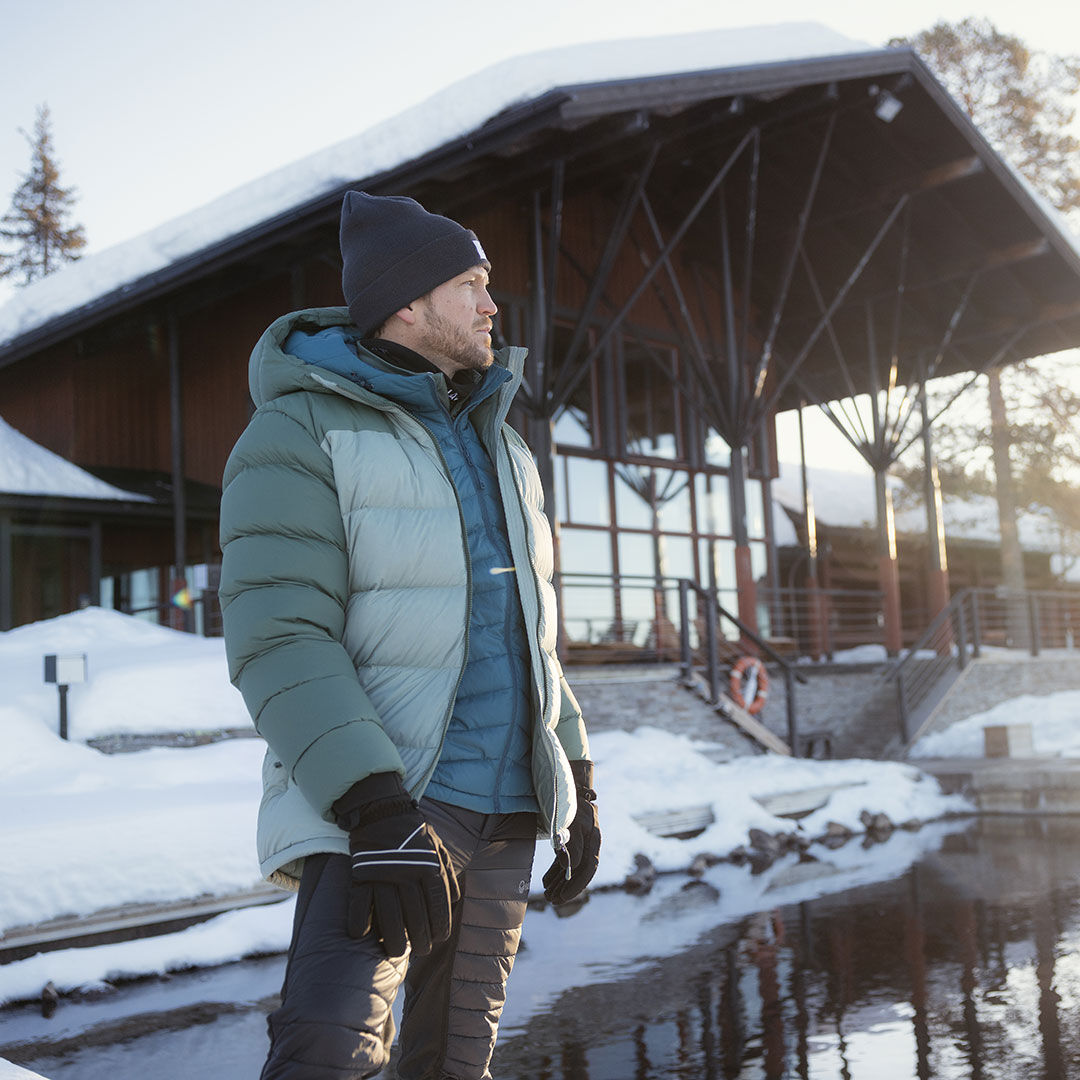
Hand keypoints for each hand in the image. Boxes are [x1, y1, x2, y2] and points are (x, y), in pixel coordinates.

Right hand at [333, 773, 459, 956]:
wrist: (382, 810)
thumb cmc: (414, 833)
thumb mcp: (438, 848)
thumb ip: (447, 875)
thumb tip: (453, 903)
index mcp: (430, 866)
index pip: (438, 906)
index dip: (439, 927)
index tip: (438, 939)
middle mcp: (408, 873)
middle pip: (415, 916)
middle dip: (420, 939)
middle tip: (421, 951)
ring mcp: (383, 874)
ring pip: (389, 916)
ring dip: (393, 939)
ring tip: (397, 952)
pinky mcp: (361, 874)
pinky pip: (360, 904)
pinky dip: (360, 922)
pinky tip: (363, 934)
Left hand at [543, 759, 600, 904]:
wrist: (567, 778)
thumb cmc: (568, 797)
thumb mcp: (569, 818)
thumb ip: (572, 841)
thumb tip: (571, 866)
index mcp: (594, 836)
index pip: (588, 868)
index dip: (576, 885)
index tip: (562, 898)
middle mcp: (590, 840)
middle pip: (581, 871)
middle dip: (567, 888)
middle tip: (553, 901)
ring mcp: (581, 839)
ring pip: (573, 867)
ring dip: (561, 882)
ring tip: (548, 895)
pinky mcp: (571, 837)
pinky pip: (566, 858)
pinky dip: (557, 870)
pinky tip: (546, 881)